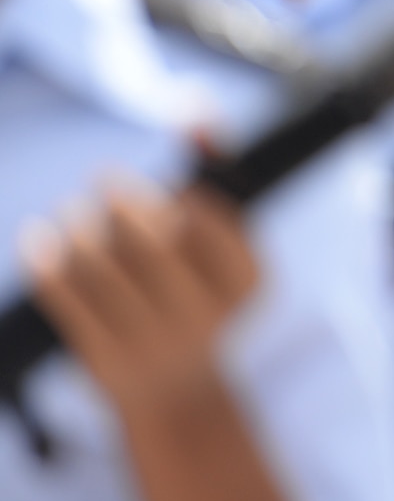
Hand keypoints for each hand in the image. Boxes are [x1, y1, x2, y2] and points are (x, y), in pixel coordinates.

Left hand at [21, 180, 258, 418]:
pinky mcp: (106, 363)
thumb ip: (215, 168)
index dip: (182, 197)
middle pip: (151, 241)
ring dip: (81, 228)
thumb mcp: (224, 242)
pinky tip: (38, 239)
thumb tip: (192, 103)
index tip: (172, 193)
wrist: (179, 397)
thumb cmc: (200, 294)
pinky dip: (46, 261)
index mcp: (247, 283)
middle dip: (122, 200)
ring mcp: (155, 343)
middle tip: (103, 178)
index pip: (207, 218)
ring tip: (74, 215)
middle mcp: (208, 316)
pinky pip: (66, 299)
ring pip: (102, 266)